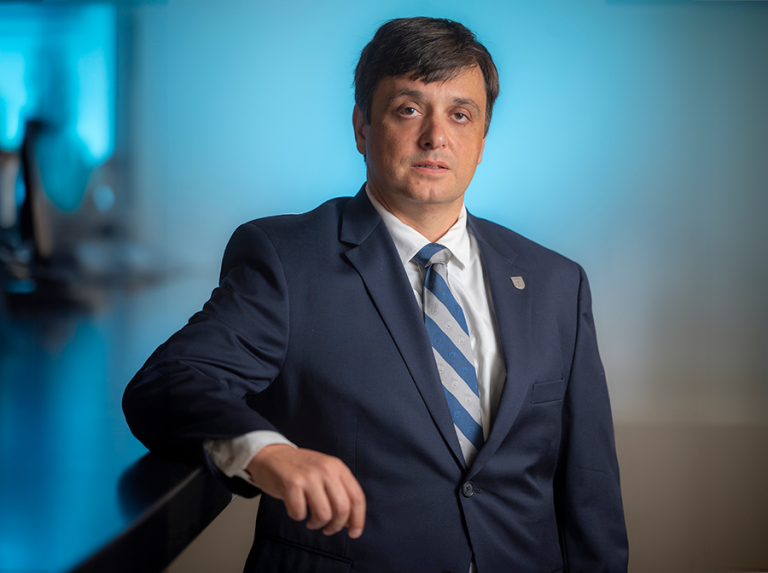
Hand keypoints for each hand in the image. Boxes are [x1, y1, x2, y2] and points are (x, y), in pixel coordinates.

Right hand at [246, 444, 365, 537]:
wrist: (272, 455)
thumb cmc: (300, 469)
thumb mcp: (326, 471)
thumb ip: (339, 490)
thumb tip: (350, 521)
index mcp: (338, 467)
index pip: (357, 497)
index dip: (358, 519)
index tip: (353, 533)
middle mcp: (326, 469)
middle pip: (342, 509)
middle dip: (336, 526)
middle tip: (327, 529)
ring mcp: (309, 476)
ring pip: (323, 515)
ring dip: (317, 524)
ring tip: (311, 520)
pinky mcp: (291, 483)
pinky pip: (300, 513)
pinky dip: (298, 516)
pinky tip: (296, 508)